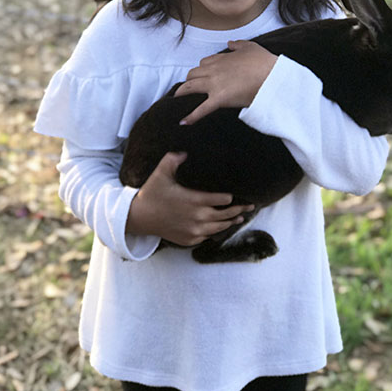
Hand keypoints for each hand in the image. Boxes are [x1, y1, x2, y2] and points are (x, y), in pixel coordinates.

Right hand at [126, 152, 253, 246]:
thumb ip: (173, 158)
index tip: (238, 192)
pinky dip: (216, 231)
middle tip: (251, 205)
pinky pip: (208, 236)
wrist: (139, 217)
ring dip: (231, 222)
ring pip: (220, 228)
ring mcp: (194, 231)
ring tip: (241, 217)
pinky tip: (222, 226)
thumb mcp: (161, 172)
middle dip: (240, 209)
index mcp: (193, 200)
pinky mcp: (189, 240)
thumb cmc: (152, 193)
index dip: (231, 196)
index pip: (222, 200)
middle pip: (226, 215)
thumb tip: (185, 150)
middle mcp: (197, 217)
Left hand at [174, 40, 276, 124]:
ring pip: (190, 87)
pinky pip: (201, 109)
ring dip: (182, 93)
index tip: (203, 76)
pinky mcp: (219, 99)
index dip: (202, 70)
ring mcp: (215, 85)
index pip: (203, 63)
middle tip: (190, 89)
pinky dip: (191, 116)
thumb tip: (230, 43)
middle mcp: (214, 70)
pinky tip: (183, 122)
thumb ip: (238, 45)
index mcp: (221, 58)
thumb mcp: (251, 47)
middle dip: (190, 81)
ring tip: (177, 101)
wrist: (272, 77)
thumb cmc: (264, 62)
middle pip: (192, 74)